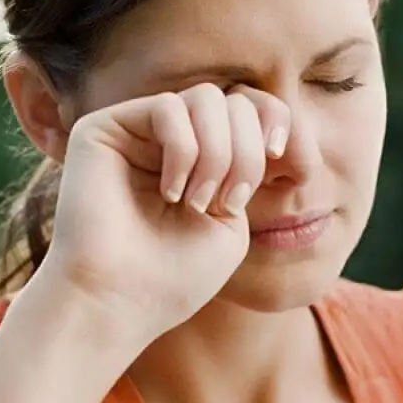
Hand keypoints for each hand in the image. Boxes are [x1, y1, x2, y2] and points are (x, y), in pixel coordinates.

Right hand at [40, 83, 290, 337]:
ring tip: (197, 202)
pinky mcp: (103, 128)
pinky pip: (168, 107)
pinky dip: (183, 150)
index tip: (299, 175)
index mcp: (199, 158)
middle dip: (248, 153)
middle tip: (228, 202)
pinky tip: (170, 193)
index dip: (280, 129)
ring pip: (205, 98)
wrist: (118, 303)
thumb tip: (257, 122)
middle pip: (235, 102)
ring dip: (218, 153)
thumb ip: (244, 167)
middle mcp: (167, 139)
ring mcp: (135, 131)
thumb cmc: (173, 277)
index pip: (252, 110)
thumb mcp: (232, 222)